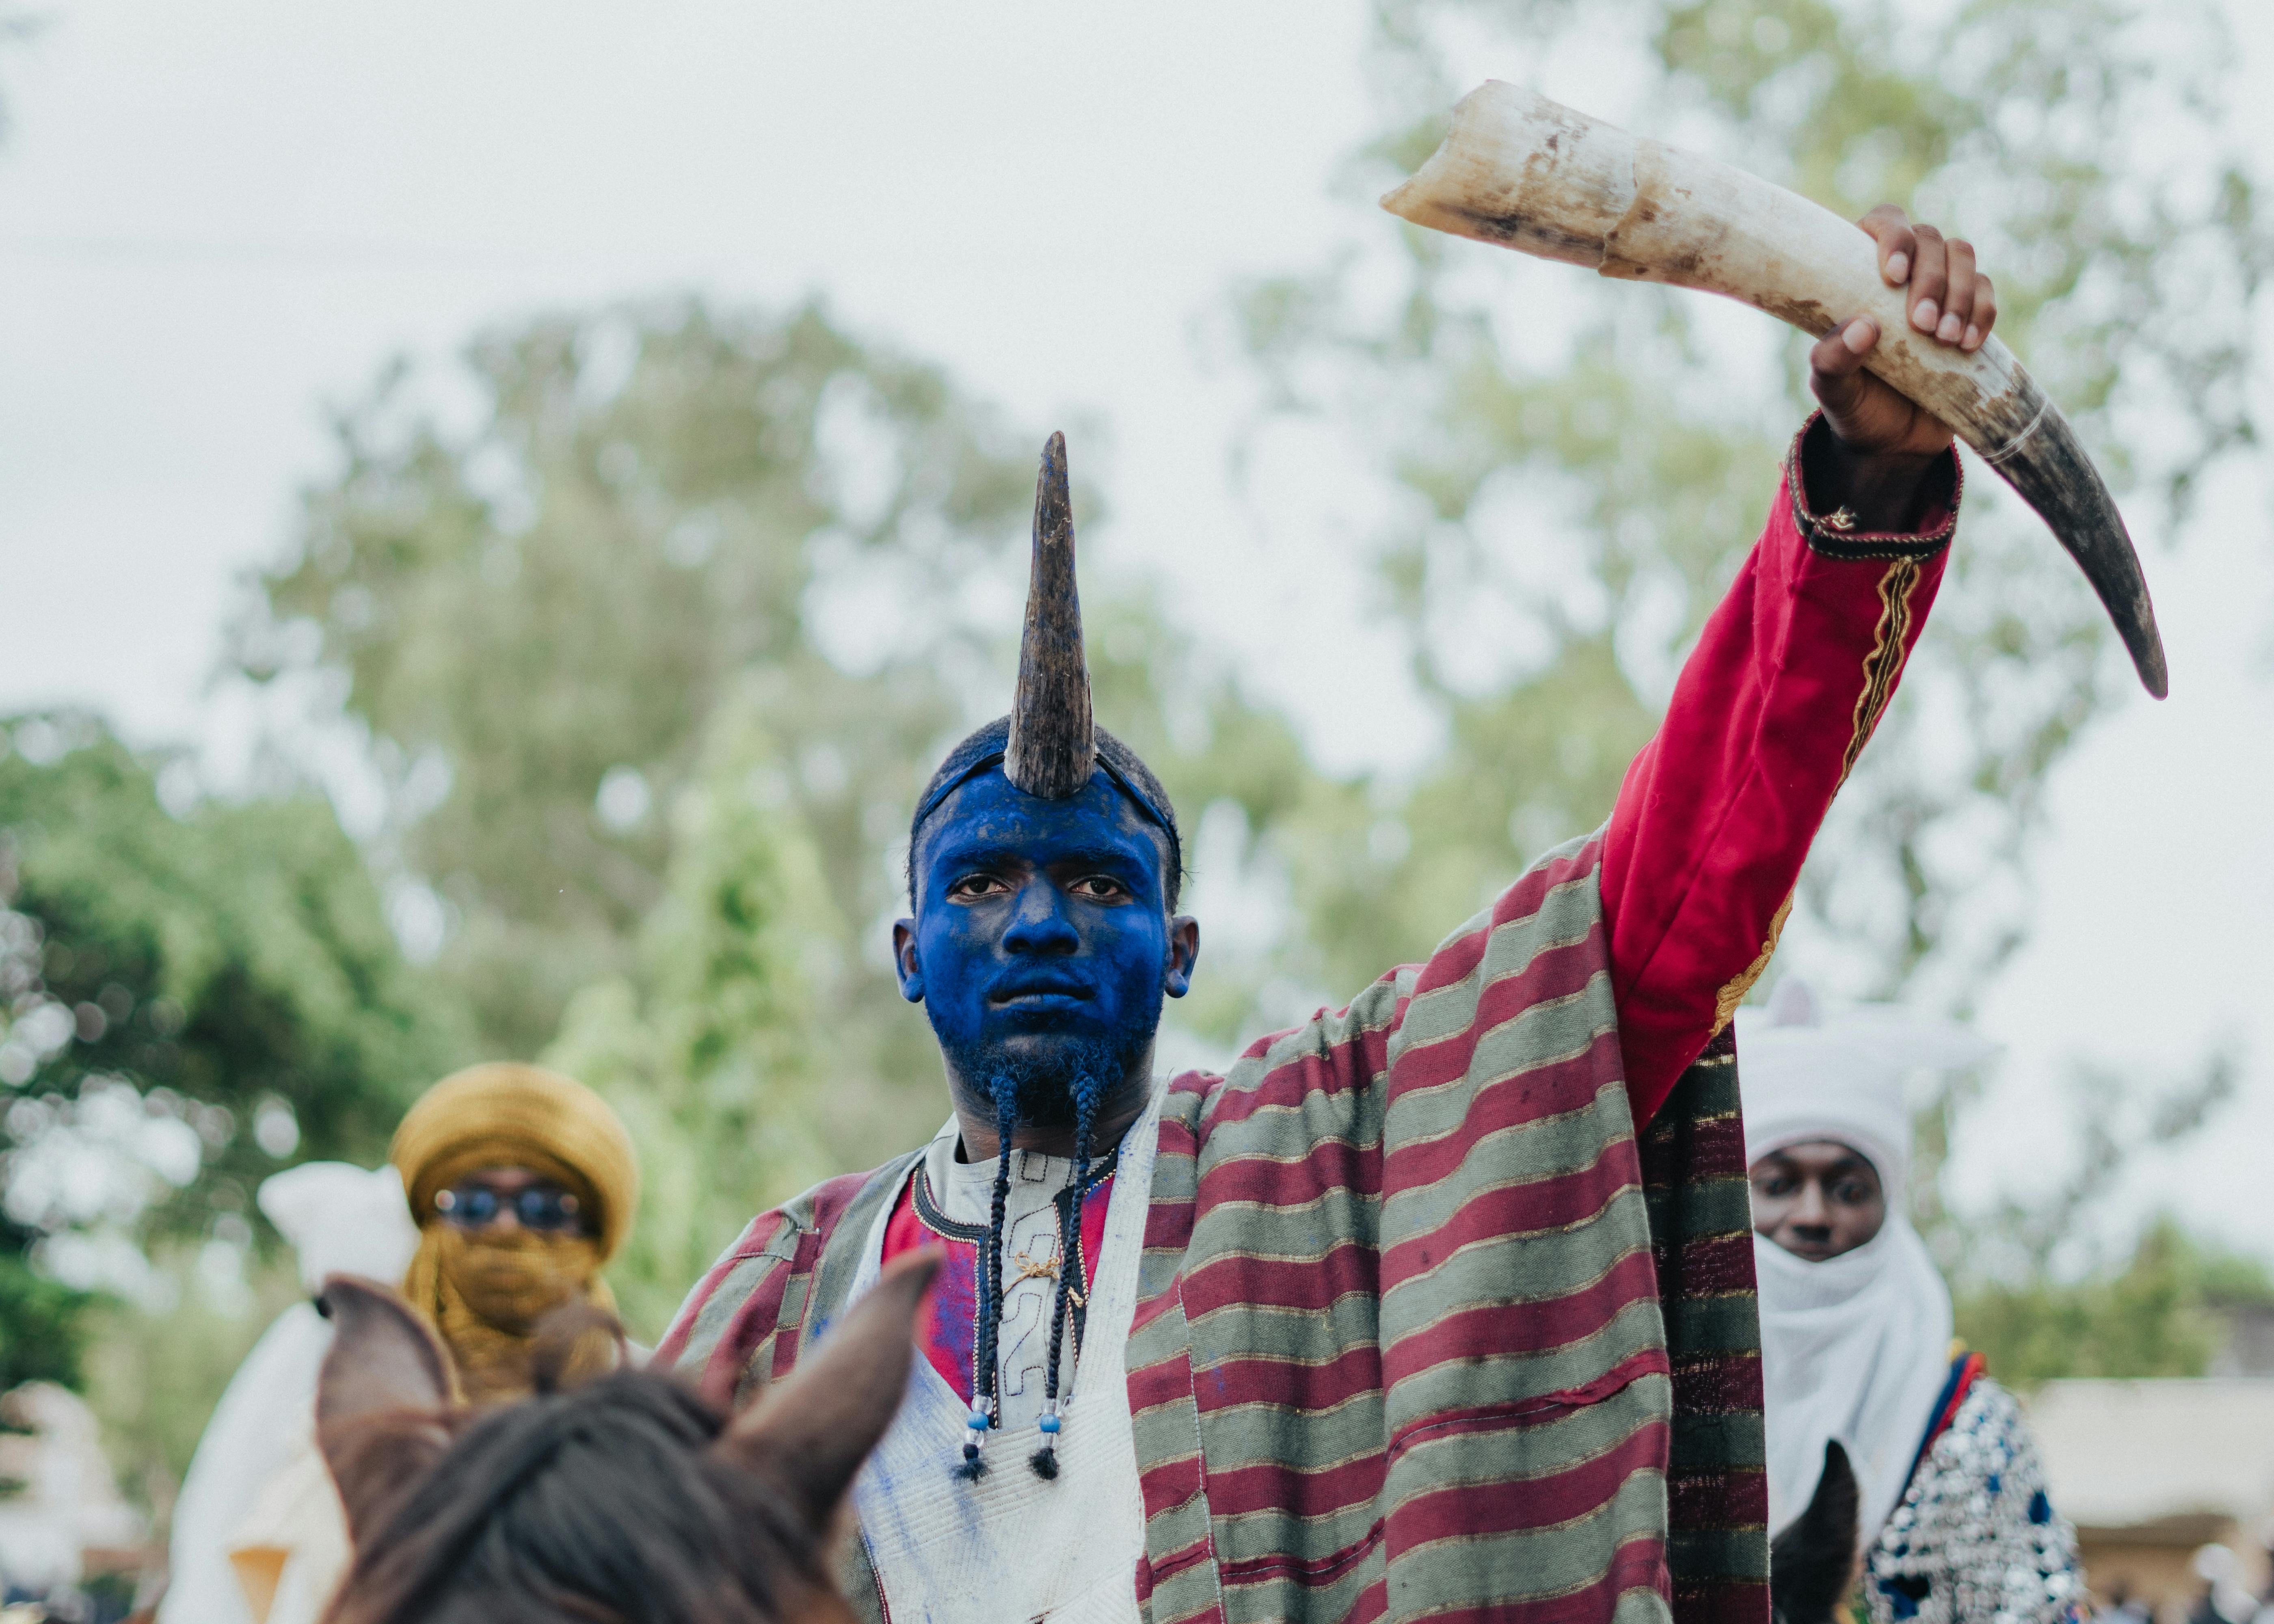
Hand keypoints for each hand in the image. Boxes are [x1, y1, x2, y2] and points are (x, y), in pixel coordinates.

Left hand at [1808, 205, 1998, 460]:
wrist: (1892, 441)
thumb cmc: (1855, 405)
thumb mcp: (1832, 390)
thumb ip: (1832, 361)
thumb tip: (1863, 327)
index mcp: (1859, 273)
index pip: (1882, 223)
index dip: (1894, 237)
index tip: (1893, 275)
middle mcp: (1903, 272)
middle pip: (1930, 237)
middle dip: (1931, 278)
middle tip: (1923, 325)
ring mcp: (1940, 287)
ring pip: (1963, 256)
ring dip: (1960, 293)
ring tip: (1945, 340)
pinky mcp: (1968, 311)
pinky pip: (1986, 291)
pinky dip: (1982, 312)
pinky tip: (1967, 344)